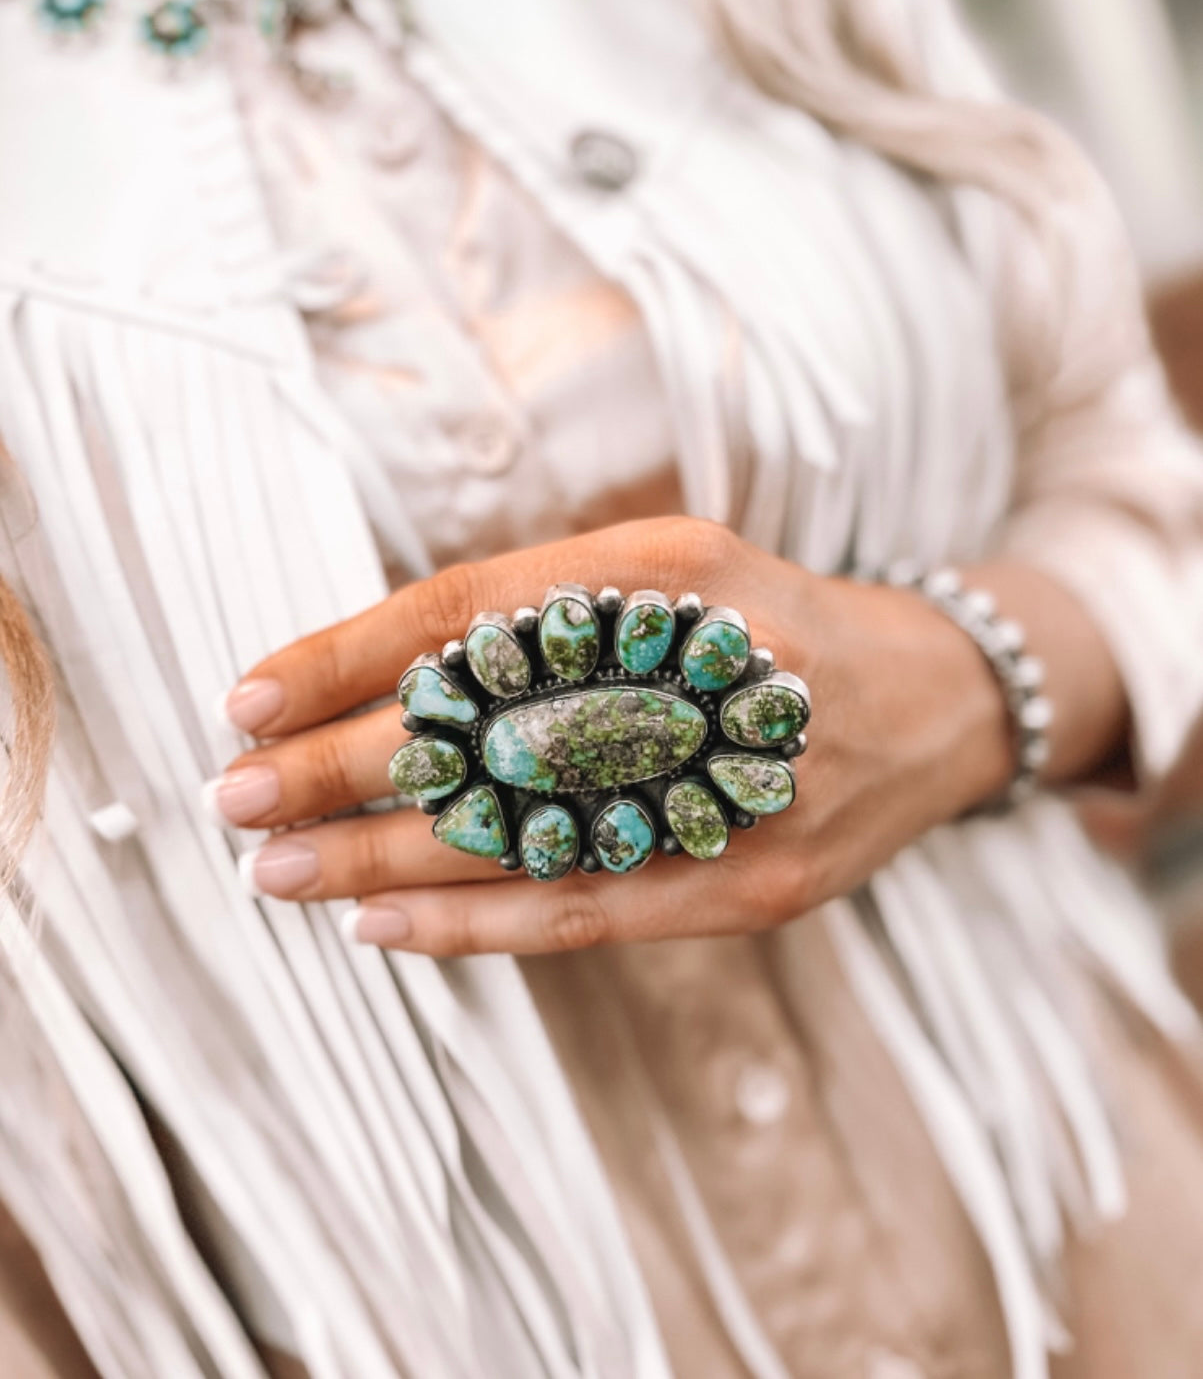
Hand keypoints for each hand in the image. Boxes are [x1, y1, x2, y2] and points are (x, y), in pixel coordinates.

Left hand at [207, 517, 1011, 954]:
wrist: (934, 702)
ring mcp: (738, 783)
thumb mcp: (674, 573)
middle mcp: (707, 667)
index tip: (250, 695)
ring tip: (279, 871)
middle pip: (493, 727)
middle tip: (234, 796)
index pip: (478, 610)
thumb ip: (548, 611)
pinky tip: (384, 926)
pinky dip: (477, 923)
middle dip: (347, 768)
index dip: (354, 654)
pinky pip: (592, 907)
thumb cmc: (770, 629)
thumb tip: (372, 674)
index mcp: (674, 568)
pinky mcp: (757, 880)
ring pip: (529, 831)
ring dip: (388, 858)